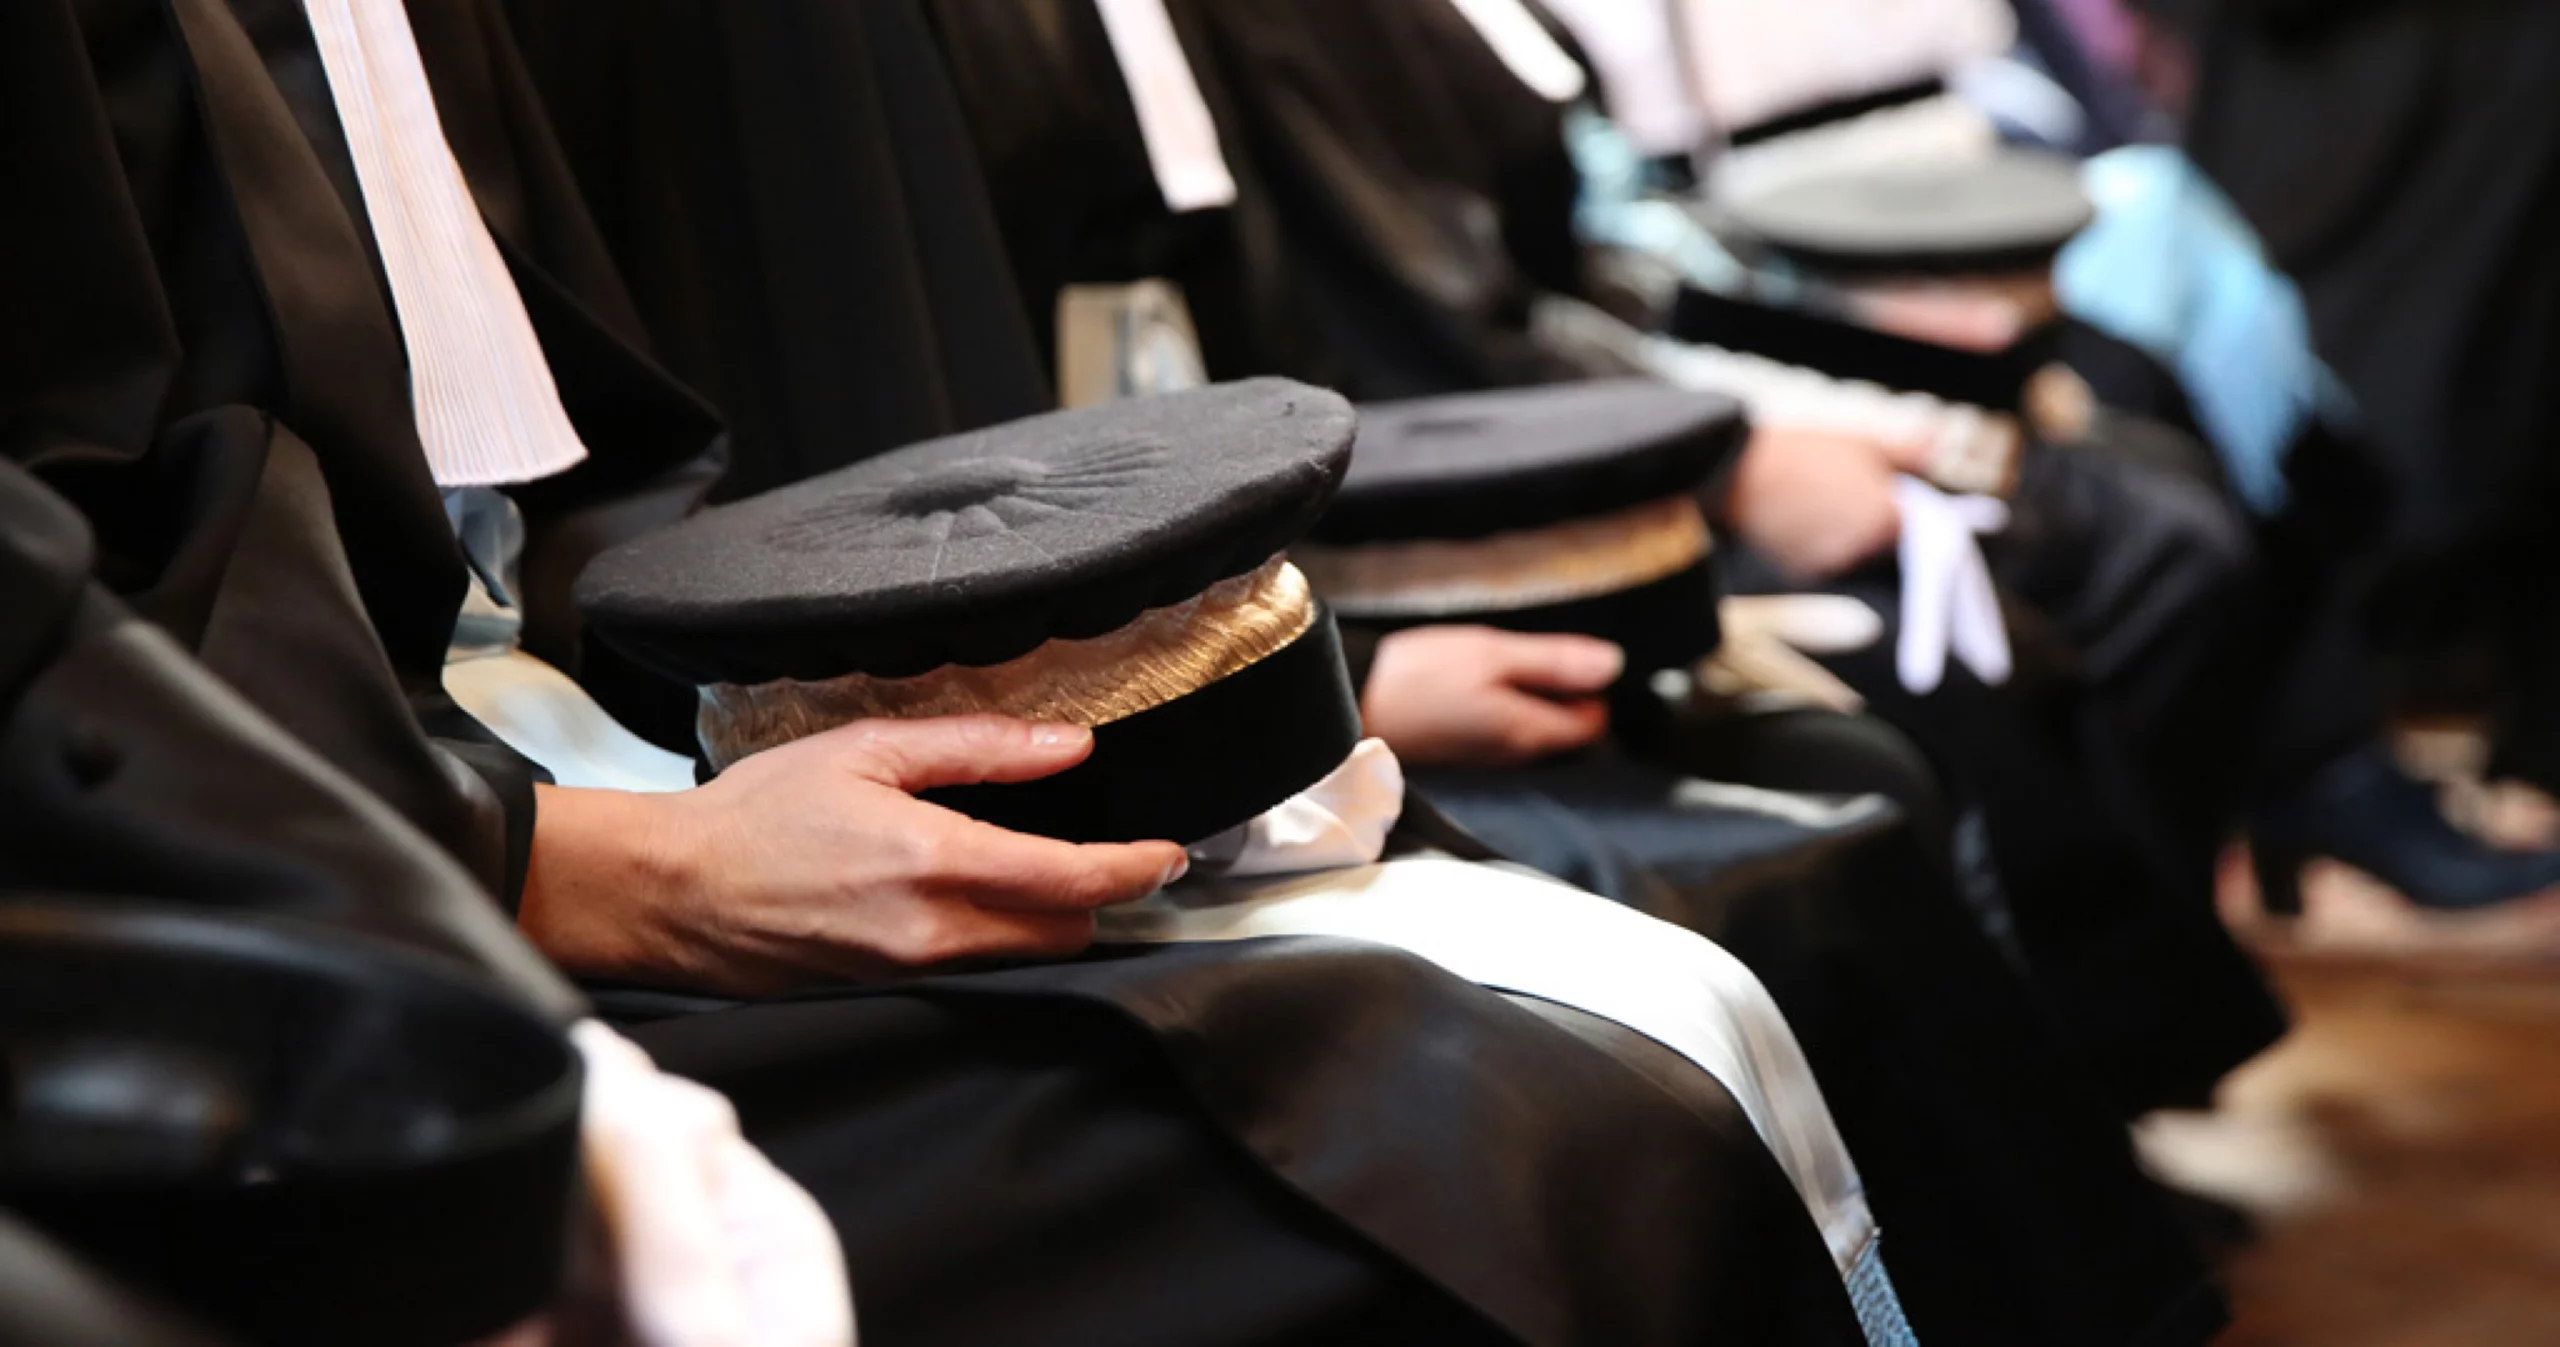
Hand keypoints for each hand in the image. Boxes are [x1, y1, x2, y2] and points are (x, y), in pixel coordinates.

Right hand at [518, 717, 1188, 996]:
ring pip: (1025, 958)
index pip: (1071, 879)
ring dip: (1052, 922)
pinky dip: (1001, 942)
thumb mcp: (868, 750)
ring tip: (1047, 874)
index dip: (1135, 868)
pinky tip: (982, 904)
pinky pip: (978, 973)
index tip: (1170, 854)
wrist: (672, 892)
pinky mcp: (890, 992)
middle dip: (1097, 896)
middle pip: (1065, 931)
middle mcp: (931, 930)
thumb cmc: (758, 815)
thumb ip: (979, 747)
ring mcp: (911, 972)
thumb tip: (1068, 743)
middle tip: (1106, 852)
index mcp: (933, 860)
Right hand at [1359, 627, 1621, 768]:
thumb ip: (1555, 662)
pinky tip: (1475, 685)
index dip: (1588, 686)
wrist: (1348, 703)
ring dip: (1529, 696)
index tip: (1558, 659)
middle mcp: (1517, 758)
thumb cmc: (1419, 675)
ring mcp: (1491, 760)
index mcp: (1530, 734)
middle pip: (1567, 729)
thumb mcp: (1492, 654)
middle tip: (1525, 658)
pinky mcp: (1467, 755)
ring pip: (1535, 728)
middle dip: (1560, 692)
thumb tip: (1614, 665)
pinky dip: (1503, 706)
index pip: (1595, 722)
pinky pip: (1506, 731)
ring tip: (1495, 667)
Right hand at [1721, 427, 1903, 581]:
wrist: (1738, 471)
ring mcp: (1830, 564)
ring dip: (1844, 533)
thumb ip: (1909, 452)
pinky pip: (1821, 560)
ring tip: (1817, 498)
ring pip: (1851, 552)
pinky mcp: (1801, 573)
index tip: (1885, 490)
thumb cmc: (1803, 452)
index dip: (1900, 506)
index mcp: (1885, 518)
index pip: (1913, 525)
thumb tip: (1938, 447)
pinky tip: (1797, 515)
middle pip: (1882, 541)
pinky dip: (1815, 543)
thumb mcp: (1863, 442)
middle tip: (1846, 487)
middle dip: (1872, 520)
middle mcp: (1862, 550)